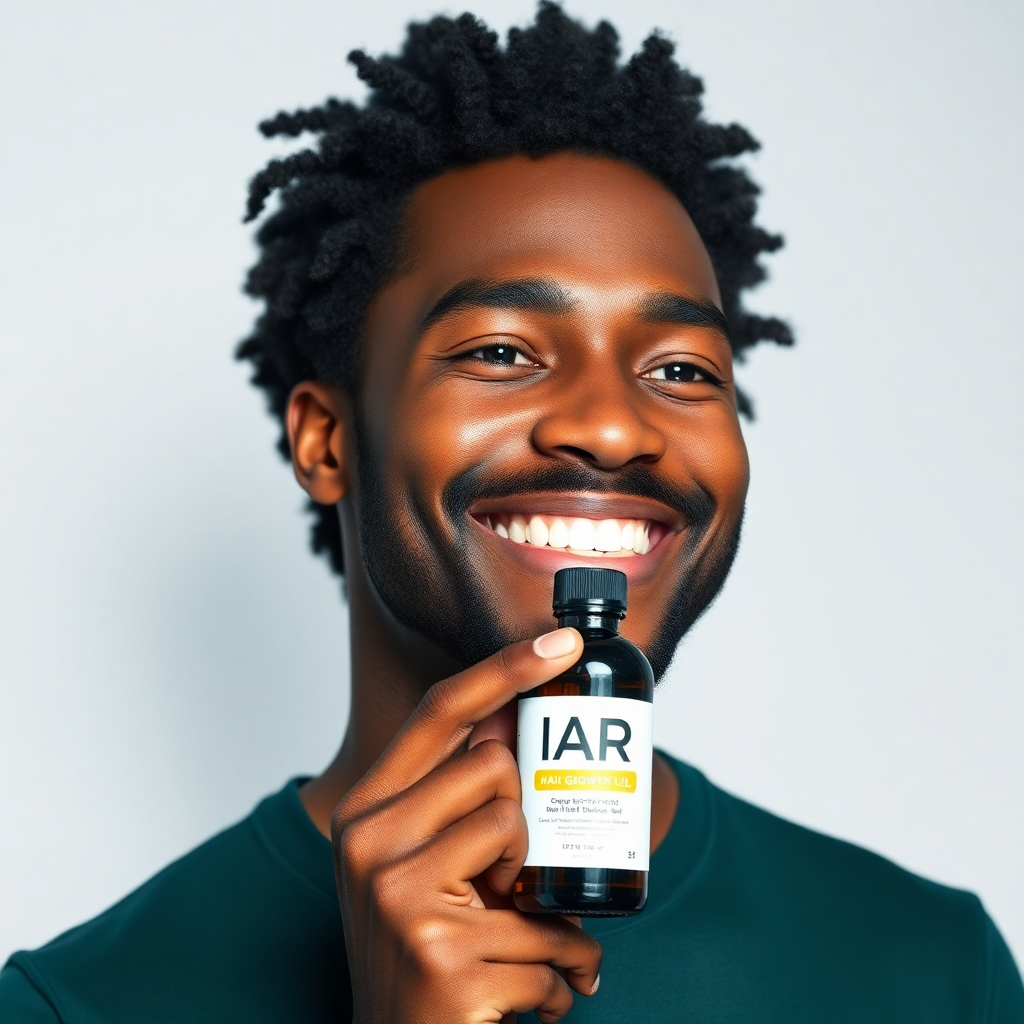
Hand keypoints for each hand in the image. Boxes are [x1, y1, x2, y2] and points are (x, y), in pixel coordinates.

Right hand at [331, 627, 602, 1023]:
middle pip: (494, 767)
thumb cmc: (418, 947)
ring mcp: (400, 896)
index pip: (439, 710)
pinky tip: (541, 998)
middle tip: (508, 885)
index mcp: (365, 810)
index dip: (504, 668)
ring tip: (525, 940)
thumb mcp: (417, 862)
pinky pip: (547, 933)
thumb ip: (455, 798)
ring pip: (522, 837)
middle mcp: (368, 841)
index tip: (562, 643)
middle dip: (522, 826)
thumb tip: (519, 726)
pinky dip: (564, 974)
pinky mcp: (443, 952)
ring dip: (545, 902)